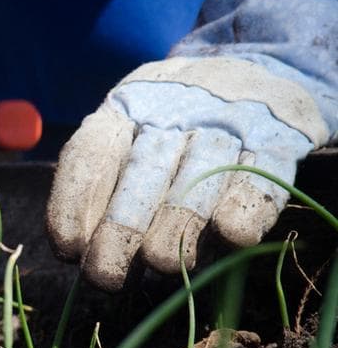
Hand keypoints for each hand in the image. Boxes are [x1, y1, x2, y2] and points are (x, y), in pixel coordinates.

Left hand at [47, 0, 335, 290]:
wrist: (258, 71)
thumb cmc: (176, 125)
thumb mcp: (131, 135)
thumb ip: (103, 184)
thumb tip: (75, 251)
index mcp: (127, 105)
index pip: (91, 152)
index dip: (73, 203)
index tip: (68, 250)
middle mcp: (175, 106)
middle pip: (144, 170)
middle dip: (121, 230)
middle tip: (107, 277)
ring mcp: (229, 117)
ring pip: (200, 177)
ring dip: (178, 229)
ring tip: (164, 266)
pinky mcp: (279, 133)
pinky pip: (260, 175)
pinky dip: (246, 208)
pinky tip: (230, 237)